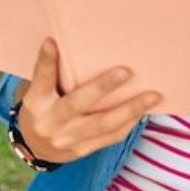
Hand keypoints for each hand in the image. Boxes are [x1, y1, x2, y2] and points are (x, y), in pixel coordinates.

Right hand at [17, 38, 161, 163]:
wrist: (35, 148)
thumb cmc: (43, 107)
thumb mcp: (38, 90)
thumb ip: (50, 71)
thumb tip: (60, 40)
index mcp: (36, 102)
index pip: (41, 79)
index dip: (46, 61)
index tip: (51, 42)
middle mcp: (50, 122)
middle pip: (77, 104)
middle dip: (102, 87)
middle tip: (126, 71)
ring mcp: (68, 140)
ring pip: (103, 124)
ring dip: (130, 109)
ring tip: (153, 95)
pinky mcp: (83, 150)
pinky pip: (110, 137)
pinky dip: (129, 123)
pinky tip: (144, 111)